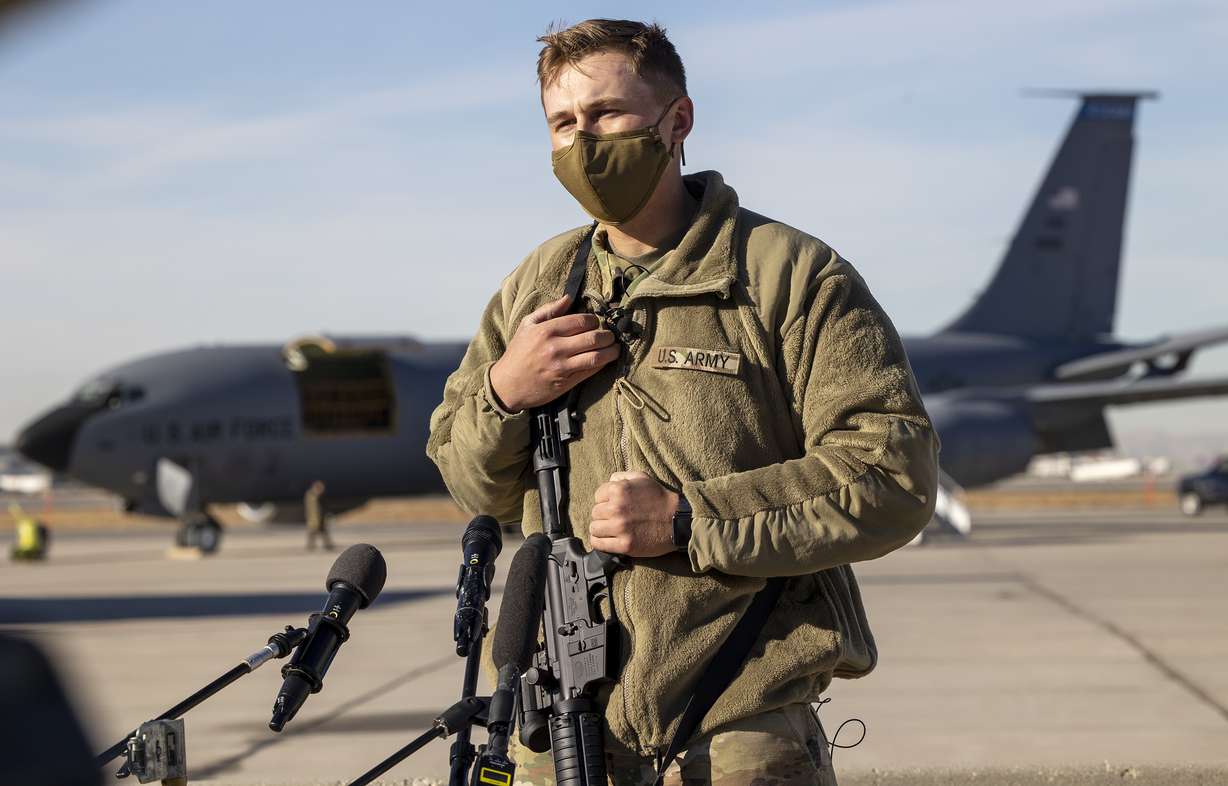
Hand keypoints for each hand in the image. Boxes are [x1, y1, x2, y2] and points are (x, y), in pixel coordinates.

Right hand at [490, 295, 619, 412]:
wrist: (507, 385)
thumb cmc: (518, 353)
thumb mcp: (527, 325)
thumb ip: (549, 310)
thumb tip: (568, 297)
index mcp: (546, 331)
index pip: (581, 321)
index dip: (594, 320)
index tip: (596, 322)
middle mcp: (556, 348)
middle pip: (594, 338)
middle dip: (607, 335)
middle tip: (610, 334)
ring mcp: (562, 367)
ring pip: (597, 356)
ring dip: (611, 351)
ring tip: (615, 347)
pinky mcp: (566, 383)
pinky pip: (591, 372)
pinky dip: (602, 364)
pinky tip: (605, 359)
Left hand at [590, 471, 679, 557]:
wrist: (677, 520)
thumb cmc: (660, 498)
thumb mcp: (642, 478)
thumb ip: (622, 476)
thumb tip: (608, 481)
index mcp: (619, 490)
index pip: (597, 496)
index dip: (605, 501)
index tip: (614, 505)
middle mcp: (616, 508)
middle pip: (595, 513)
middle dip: (603, 515)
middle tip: (615, 518)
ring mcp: (620, 527)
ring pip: (594, 529)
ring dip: (601, 529)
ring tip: (611, 529)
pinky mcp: (624, 544)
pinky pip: (598, 544)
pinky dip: (600, 542)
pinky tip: (608, 539)